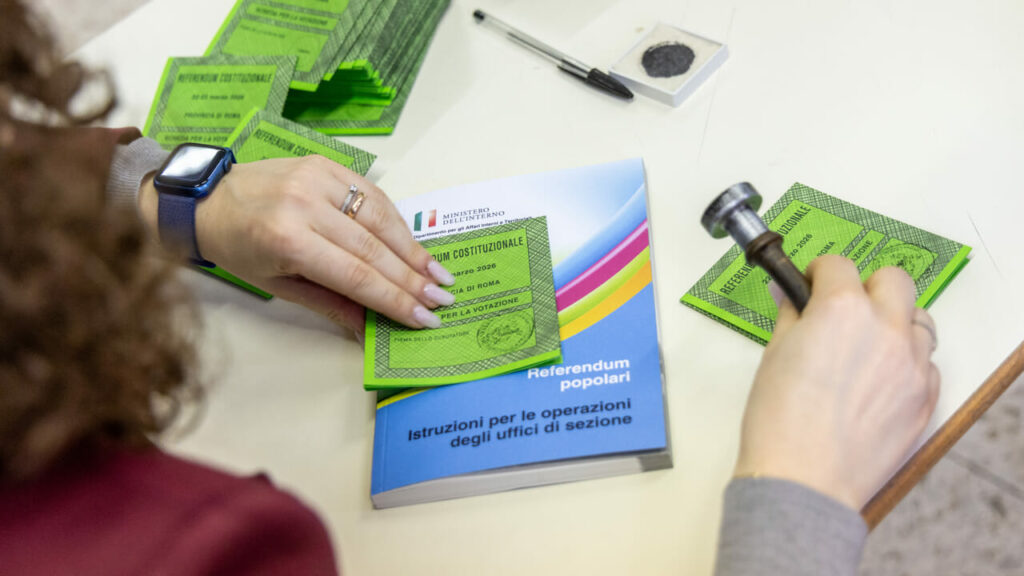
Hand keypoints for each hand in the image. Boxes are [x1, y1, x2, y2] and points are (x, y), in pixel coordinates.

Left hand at [140, 155, 455, 335]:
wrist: (207, 199)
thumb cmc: (237, 249)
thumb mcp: (278, 286)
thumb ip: (332, 304)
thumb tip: (375, 329)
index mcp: (286, 239)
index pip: (356, 275)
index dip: (394, 299)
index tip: (424, 317)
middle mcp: (304, 204)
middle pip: (373, 248)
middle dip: (412, 279)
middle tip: (442, 300)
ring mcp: (317, 178)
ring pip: (380, 218)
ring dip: (413, 249)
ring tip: (438, 275)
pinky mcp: (326, 164)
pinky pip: (373, 194)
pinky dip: (397, 221)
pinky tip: (413, 244)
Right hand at [734, 255, 939, 509]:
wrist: (804, 479)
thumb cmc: (779, 421)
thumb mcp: (774, 355)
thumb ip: (790, 316)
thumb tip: (790, 295)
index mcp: (842, 309)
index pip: (837, 265)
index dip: (818, 272)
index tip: (810, 284)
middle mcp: (885, 328)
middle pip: (893, 280)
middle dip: (867, 287)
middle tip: (842, 309)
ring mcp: (912, 363)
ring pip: (919, 320)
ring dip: (894, 322)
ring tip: (866, 346)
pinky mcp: (926, 396)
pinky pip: (926, 363)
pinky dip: (906, 363)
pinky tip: (878, 381)